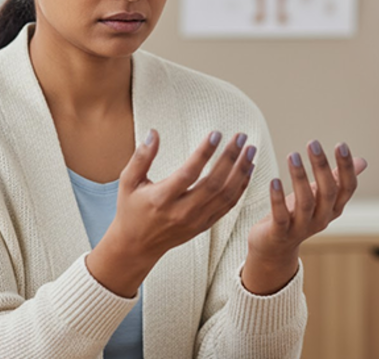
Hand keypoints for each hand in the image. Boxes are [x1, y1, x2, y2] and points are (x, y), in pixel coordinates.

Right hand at [108, 129, 255, 262]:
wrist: (136, 246)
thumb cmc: (131, 209)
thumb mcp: (128, 182)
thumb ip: (141, 157)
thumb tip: (154, 133)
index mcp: (162, 199)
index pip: (188, 174)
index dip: (204, 153)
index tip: (216, 134)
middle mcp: (182, 212)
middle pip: (213, 184)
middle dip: (230, 158)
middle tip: (241, 136)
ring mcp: (195, 221)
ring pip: (225, 195)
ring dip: (240, 171)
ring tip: (250, 150)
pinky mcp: (204, 226)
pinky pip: (228, 206)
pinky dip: (240, 188)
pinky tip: (247, 170)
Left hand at [246, 140, 366, 262]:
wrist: (274, 248)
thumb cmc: (297, 215)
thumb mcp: (318, 196)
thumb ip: (337, 179)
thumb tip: (363, 161)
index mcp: (333, 208)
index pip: (347, 187)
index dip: (346, 167)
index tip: (341, 144)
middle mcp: (322, 218)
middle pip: (328, 192)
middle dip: (321, 167)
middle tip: (313, 143)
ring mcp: (302, 227)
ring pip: (305, 202)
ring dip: (299, 177)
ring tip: (292, 155)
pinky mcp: (281, 233)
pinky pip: (281, 216)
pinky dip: (277, 199)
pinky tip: (274, 181)